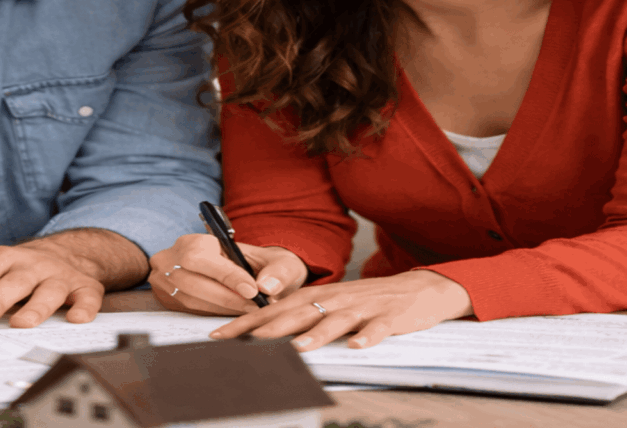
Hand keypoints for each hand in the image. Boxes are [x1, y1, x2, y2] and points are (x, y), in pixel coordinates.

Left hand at [0, 229, 146, 328]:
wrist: (62, 254)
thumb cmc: (10, 268)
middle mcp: (28, 265)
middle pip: (10, 282)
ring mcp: (56, 276)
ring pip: (46, 290)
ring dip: (35, 306)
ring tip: (21, 323)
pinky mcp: (83, 287)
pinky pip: (86, 296)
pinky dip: (83, 307)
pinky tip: (76, 319)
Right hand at [148, 233, 308, 315]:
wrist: (241, 271)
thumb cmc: (259, 265)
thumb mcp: (275, 259)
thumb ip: (277, 270)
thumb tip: (268, 287)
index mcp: (194, 242)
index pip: (203, 258)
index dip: (227, 277)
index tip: (252, 292)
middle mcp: (172, 258)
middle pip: (192, 282)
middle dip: (226, 299)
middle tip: (253, 308)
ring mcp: (164, 279)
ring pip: (188, 299)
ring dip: (219, 309)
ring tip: (246, 313)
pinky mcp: (167, 298)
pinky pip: (187, 310)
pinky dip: (211, 314)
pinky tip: (231, 315)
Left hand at [209, 270, 474, 349]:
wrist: (417, 290)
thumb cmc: (367, 301)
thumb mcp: (331, 304)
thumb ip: (302, 316)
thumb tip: (263, 333)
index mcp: (317, 296)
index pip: (275, 309)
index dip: (247, 322)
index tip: (221, 336)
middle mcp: (334, 300)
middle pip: (297, 313)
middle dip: (269, 328)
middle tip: (246, 342)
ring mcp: (361, 308)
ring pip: (334, 321)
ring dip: (316, 334)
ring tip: (298, 348)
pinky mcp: (388, 318)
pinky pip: (377, 329)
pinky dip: (368, 338)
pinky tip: (358, 346)